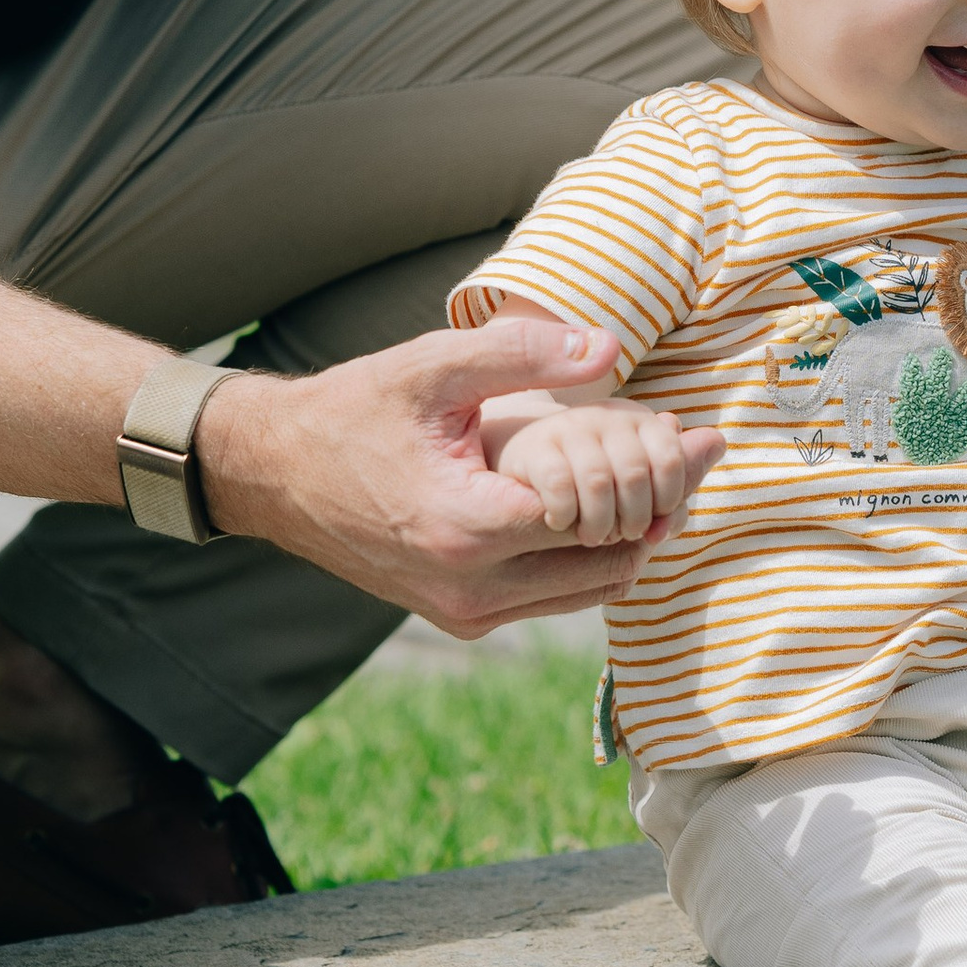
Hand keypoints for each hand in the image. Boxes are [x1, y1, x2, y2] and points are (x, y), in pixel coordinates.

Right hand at [196, 316, 722, 638]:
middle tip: (691, 457)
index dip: (654, 474)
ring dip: (628, 540)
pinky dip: (589, 561)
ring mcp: (465, 613)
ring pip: (589, 592)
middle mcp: (471, 589)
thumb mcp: (432, 366)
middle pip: (610, 565)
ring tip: (657, 477)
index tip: (691, 436)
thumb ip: (522, 354)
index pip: (600, 517)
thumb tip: (609, 348)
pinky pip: (553, 600)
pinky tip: (602, 506)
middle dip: (657, 510)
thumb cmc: (353, 411)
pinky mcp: (461, 618)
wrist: (275, 473)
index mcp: (469, 527)